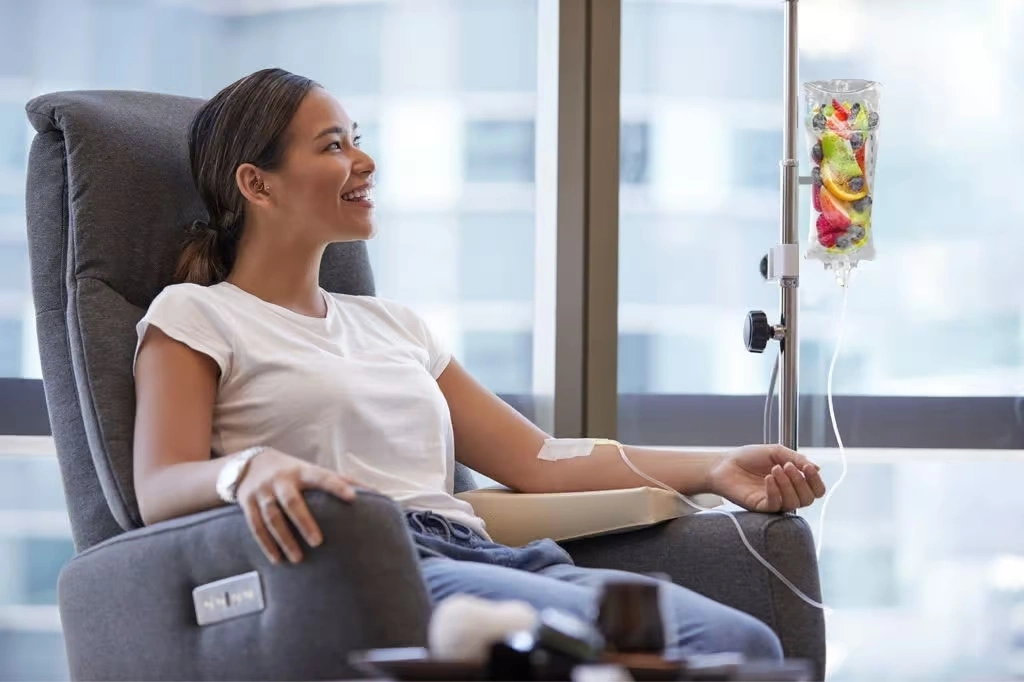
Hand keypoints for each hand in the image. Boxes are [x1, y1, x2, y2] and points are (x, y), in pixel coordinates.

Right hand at [234, 448, 364, 563]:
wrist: (249, 465)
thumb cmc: (293, 472)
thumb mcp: (313, 470)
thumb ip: (342, 481)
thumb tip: (376, 492)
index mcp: (302, 471)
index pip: (322, 477)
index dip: (337, 486)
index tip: (352, 498)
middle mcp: (281, 480)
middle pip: (292, 502)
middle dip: (304, 522)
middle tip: (318, 542)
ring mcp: (262, 492)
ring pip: (272, 517)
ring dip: (284, 539)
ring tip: (298, 558)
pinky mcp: (247, 504)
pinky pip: (256, 526)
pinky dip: (266, 544)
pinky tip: (277, 559)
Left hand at [706, 444, 825, 512]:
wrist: (724, 463)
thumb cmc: (749, 458)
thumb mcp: (776, 452)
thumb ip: (796, 458)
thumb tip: (817, 468)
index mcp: (793, 481)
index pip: (815, 489)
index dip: (815, 480)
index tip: (808, 467)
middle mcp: (786, 494)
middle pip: (808, 499)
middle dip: (801, 482)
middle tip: (787, 466)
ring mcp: (774, 501)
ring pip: (793, 503)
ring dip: (788, 484)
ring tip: (775, 469)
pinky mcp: (760, 507)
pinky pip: (775, 505)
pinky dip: (774, 490)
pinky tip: (768, 478)